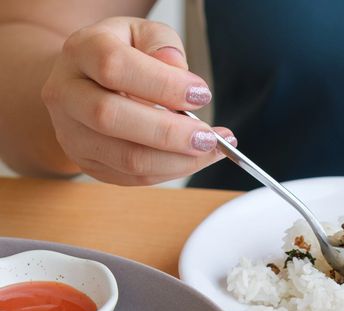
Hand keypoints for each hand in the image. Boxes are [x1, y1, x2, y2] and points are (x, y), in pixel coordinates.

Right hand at [41, 16, 234, 184]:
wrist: (87, 85)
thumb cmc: (121, 57)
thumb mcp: (142, 35)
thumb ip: (161, 44)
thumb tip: (177, 67)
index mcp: (79, 51)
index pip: (113, 65)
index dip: (162, 83)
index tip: (201, 94)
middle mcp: (67, 94)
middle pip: (111, 117)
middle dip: (169, 132)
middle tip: (208, 136)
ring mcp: (74, 134)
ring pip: (126, 158)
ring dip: (177, 160)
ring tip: (211, 151)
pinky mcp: (90, 164)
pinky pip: (135, 177)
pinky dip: (172, 171)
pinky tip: (196, 159)